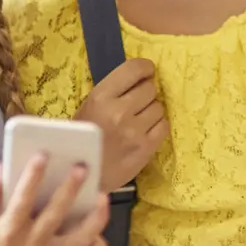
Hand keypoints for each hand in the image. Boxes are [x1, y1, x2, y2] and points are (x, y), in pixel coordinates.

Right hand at [0, 157, 109, 245]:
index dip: (33, 175)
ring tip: (102, 197)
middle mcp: (31, 245)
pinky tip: (99, 232)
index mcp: (8, 231)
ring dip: (96, 218)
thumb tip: (0, 167)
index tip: (43, 154)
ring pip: (81, 240)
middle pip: (57, 214)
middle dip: (71, 188)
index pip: (22, 198)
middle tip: (82, 167)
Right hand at [75, 57, 167, 191]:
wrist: (81, 177)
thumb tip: (141, 75)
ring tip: (139, 120)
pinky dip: (158, 126)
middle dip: (146, 93)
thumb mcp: (88, 107)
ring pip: (159, 107)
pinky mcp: (146, 149)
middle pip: (150, 88)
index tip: (146, 72)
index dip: (145, 68)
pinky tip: (146, 131)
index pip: (134, 69)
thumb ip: (112, 91)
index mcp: (100, 97)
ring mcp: (134, 131)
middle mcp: (119, 111)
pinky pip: (164, 126)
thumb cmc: (82, 139)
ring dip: (152, 111)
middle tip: (137, 103)